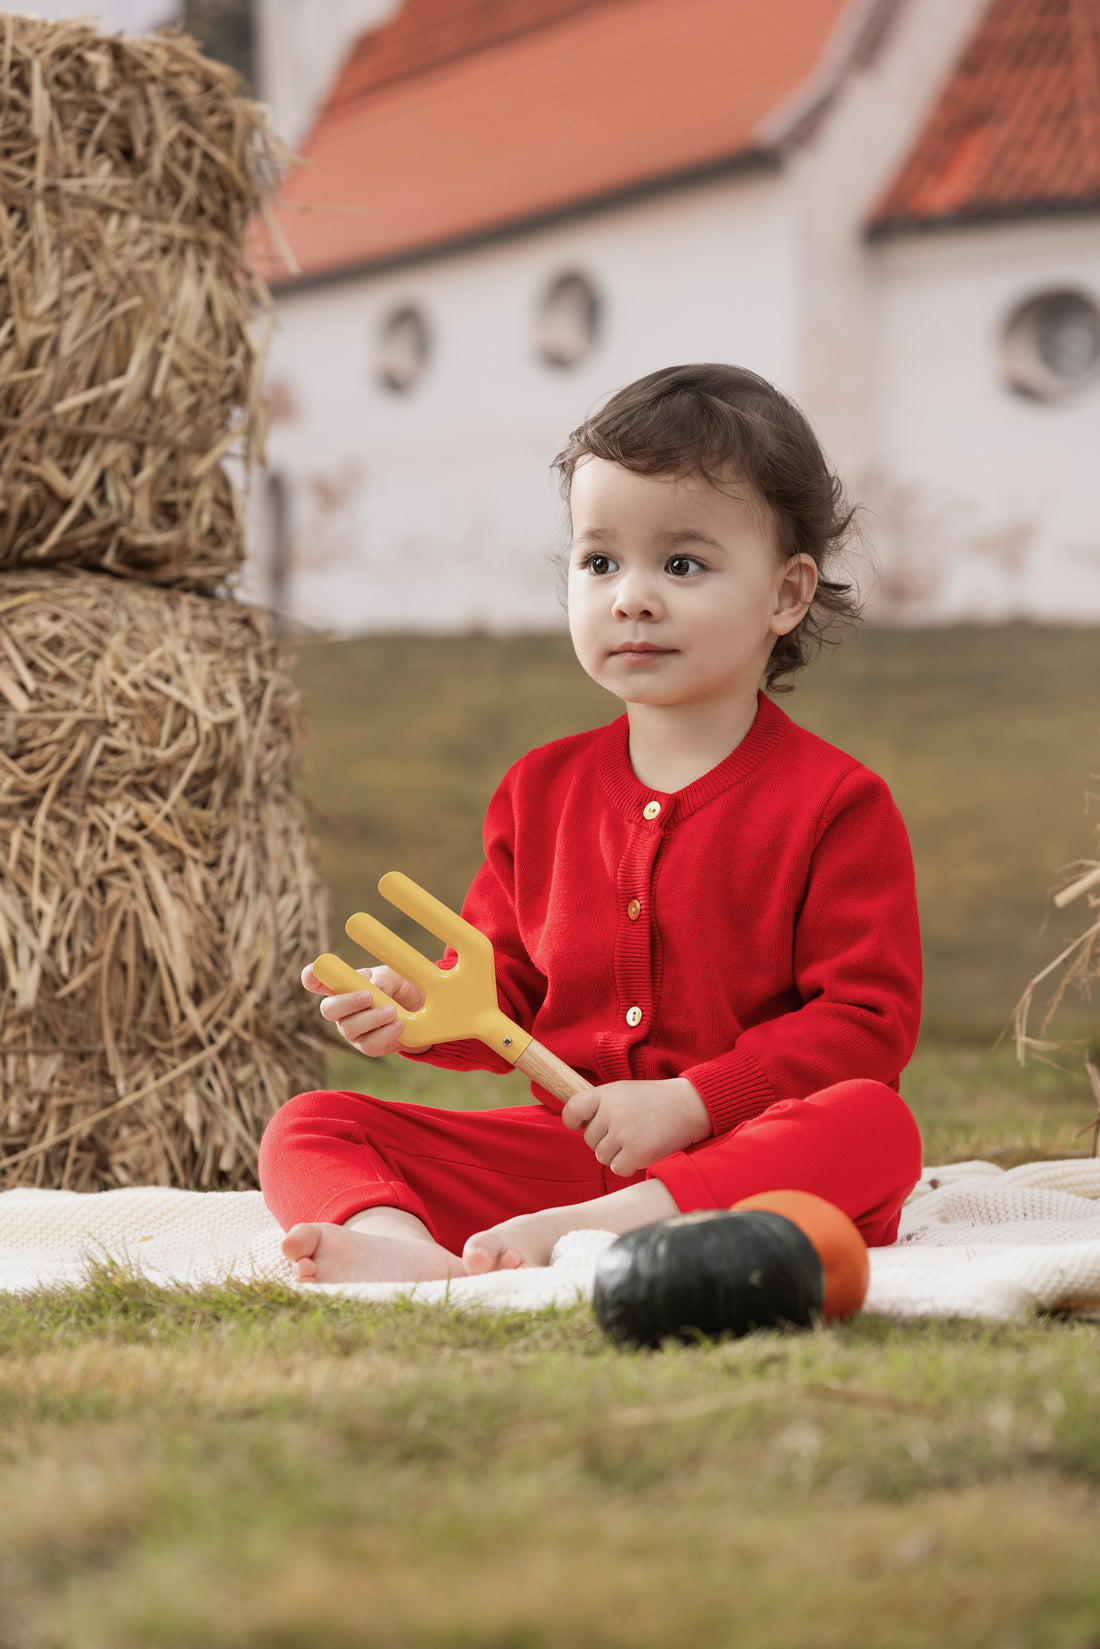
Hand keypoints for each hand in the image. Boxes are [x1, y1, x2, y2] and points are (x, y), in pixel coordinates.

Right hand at [300, 963, 426, 1056]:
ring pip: (349, 1027)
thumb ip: (382, 979)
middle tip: (368, 996)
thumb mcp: (392, 976)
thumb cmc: (397, 988)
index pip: (316, 981)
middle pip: (328, 1009)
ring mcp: (351, 1030)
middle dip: (347, 1002)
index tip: (315, 968)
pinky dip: (385, 1033)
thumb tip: (376, 989)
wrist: (418, 1011)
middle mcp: (341, 1010)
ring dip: (372, 1018)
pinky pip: (369, 1044)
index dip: (311, 976)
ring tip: (393, 1011)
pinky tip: (399, 1025)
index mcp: (341, 987)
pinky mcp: (366, 1046)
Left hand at [561, 1078, 711, 1176]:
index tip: (581, 1125)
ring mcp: (624, 1133)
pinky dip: (629, 1165)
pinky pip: (618, 1168)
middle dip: (605, 1140)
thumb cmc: (655, 1102)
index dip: (573, 1121)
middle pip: (589, 1140)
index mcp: (606, 1094)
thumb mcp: (624, 1092)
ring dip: (617, 1154)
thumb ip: (600, 1105)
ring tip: (637, 1139)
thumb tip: (576, 1124)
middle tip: (628, 1130)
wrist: (690, 1106)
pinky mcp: (637, 1152)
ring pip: (602, 1157)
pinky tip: (643, 1151)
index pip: (572, 1109)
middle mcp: (612, 1112)